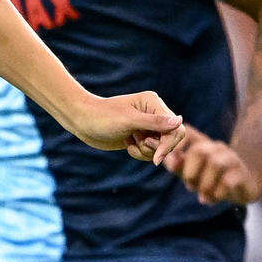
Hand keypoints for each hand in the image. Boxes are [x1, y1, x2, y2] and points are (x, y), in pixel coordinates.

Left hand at [64, 91, 179, 155]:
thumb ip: (155, 123)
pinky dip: (139, 153)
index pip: (175, 128)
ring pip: (159, 148)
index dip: (168, 144)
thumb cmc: (103, 117)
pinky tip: (127, 146)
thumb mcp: (129, 121)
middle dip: (155, 147)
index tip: (156, 158)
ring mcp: (147, 126)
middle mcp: (154, 113)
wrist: (82, 121)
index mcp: (153, 103)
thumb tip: (179, 121)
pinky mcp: (140, 137)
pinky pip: (149, 152)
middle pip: (170, 139)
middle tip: (137, 143)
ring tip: (129, 142)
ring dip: (145, 151)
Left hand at [152, 126, 258, 204]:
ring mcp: (232, 159)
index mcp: (201, 144)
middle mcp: (217, 148)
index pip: (187, 133)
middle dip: (190, 172)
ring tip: (203, 195)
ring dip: (204, 184)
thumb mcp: (190, 171)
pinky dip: (217, 193)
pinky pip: (229, 181)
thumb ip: (176, 164)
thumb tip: (166, 159)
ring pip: (215, 163)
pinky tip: (213, 199)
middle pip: (199, 151)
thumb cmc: (211, 178)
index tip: (170, 162)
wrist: (244, 186)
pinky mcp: (243, 174)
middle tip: (190, 186)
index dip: (175, 144)